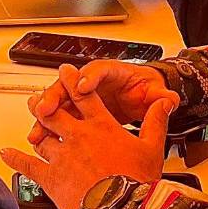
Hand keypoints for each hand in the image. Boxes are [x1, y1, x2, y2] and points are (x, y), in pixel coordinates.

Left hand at [1, 65, 172, 208]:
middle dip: (45, 102)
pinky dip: (16, 159)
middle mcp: (78, 136)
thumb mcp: (153, 148)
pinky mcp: (52, 176)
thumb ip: (156, 121)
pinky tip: (7, 154)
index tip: (64, 71)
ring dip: (36, 129)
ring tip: (31, 123)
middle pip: (55, 111)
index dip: (72, 81)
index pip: (84, 96)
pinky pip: (29, 165)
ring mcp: (62, 155)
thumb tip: (165, 102)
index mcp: (100, 126)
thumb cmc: (138, 183)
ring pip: (42, 136)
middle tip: (38, 97)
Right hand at [25, 58, 179, 146]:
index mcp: (110, 73)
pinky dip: (46, 127)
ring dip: (45, 113)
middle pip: (68, 84)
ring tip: (37, 125)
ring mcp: (80, 97)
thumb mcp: (154, 91)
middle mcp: (90, 82)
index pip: (98, 71)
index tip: (83, 86)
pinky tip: (38, 137)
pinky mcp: (75, 112)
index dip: (89, 78)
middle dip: (56, 94)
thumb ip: (160, 96)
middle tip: (47, 106)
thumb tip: (169, 98)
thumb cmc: (142, 89)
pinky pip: (57, 118)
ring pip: (58, 101)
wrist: (139, 95)